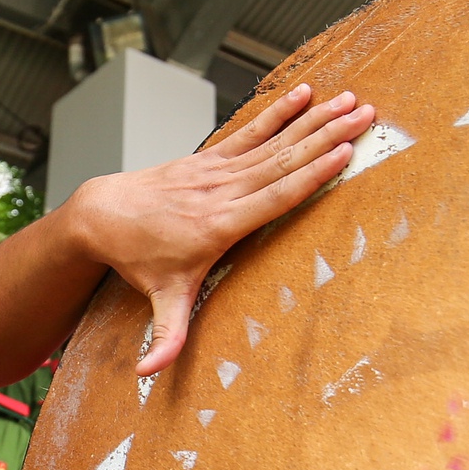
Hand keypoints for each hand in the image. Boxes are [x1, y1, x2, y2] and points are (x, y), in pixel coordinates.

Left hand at [68, 84, 371, 374]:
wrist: (103, 215)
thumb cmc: (137, 259)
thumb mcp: (157, 300)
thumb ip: (164, 338)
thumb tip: (149, 376)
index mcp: (219, 224)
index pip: (274, 196)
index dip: (311, 174)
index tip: (343, 153)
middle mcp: (222, 191)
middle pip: (284, 160)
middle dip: (327, 137)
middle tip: (365, 115)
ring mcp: (216, 170)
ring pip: (274, 140)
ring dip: (314, 119)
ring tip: (350, 99)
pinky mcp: (210, 158)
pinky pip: (251, 131)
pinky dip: (279, 111)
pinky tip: (305, 93)